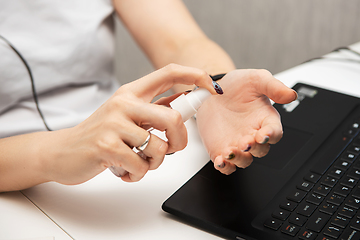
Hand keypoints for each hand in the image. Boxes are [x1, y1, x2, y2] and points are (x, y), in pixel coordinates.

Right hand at [45, 64, 217, 183]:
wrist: (63, 152)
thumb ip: (153, 110)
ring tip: (140, 161)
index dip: (196, 76)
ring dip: (156, 162)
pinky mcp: (106, 146)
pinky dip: (139, 174)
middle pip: (173, 117)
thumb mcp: (126, 115)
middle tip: (172, 149)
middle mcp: (123, 103)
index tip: (212, 88)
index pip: (168, 73)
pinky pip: (141, 166)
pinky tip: (125, 169)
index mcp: (131, 92)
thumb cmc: (101, 135)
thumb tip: (184, 103)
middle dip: (180, 140)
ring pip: (159, 147)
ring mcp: (113, 124)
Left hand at [196, 69, 296, 174]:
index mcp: (265, 120)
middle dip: (255, 149)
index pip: (274, 132)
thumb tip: (291, 95)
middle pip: (261, 150)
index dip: (271, 135)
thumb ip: (273, 86)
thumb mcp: (256, 79)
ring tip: (230, 152)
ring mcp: (238, 144)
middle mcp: (253, 135)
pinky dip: (224, 166)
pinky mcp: (221, 150)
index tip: (264, 134)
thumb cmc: (237, 86)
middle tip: (246, 142)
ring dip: (239, 159)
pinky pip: (226, 165)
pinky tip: (220, 161)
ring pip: (244, 160)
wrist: (211, 91)